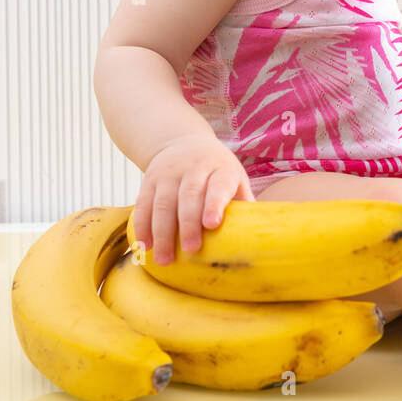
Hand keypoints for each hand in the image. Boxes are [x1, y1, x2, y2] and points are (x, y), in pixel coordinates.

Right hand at [132, 133, 254, 264]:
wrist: (184, 141)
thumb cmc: (217, 170)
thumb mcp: (235, 178)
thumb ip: (243, 202)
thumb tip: (259, 235)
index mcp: (220, 169)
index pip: (218, 185)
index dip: (214, 204)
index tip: (212, 224)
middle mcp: (194, 168)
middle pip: (189, 197)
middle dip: (188, 225)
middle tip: (190, 250)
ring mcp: (169, 173)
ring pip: (163, 203)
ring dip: (162, 233)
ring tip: (164, 259)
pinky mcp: (149, 180)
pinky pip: (143, 204)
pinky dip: (142, 226)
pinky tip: (143, 246)